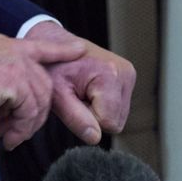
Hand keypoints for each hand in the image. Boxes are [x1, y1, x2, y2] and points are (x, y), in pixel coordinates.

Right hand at [0, 33, 86, 149]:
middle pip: (43, 86)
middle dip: (34, 114)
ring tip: (8, 137)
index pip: (40, 47)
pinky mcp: (16, 81)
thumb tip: (6, 112)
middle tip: (15, 133)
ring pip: (38, 102)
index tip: (79, 49)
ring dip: (25, 126)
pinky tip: (5, 136)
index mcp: (5, 46)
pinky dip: (20, 128)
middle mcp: (14, 52)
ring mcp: (17, 65)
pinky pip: (28, 112)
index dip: (61, 50)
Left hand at [24, 22, 135, 144]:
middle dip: (94, 115)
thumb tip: (95, 138)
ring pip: (118, 117)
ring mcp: (129, 74)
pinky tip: (89, 88)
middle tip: (76, 95)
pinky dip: (103, 104)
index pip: (108, 123)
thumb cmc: (52, 66)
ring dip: (98, 111)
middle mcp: (126, 73)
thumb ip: (75, 117)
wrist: (53, 42)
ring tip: (81, 90)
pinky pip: (119, 108)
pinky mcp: (128, 77)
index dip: (87, 118)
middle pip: (116, 122)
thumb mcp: (57, 94)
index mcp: (110, 74)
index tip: (73, 100)